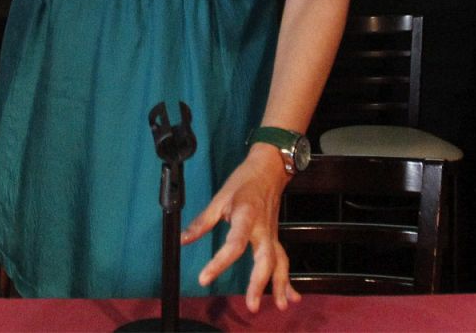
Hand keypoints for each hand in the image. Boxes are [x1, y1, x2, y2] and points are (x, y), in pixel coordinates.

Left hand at [181, 146, 299, 312]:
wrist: (269, 169)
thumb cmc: (243, 181)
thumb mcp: (220, 198)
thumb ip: (203, 221)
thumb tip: (183, 240)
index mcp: (246, 216)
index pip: (234, 244)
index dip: (219, 263)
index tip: (205, 279)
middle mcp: (262, 228)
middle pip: (264, 259)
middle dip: (260, 283)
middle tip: (252, 305)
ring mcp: (272, 234)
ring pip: (280, 262)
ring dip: (281, 285)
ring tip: (281, 306)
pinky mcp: (276, 238)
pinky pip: (284, 261)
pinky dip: (288, 280)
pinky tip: (292, 297)